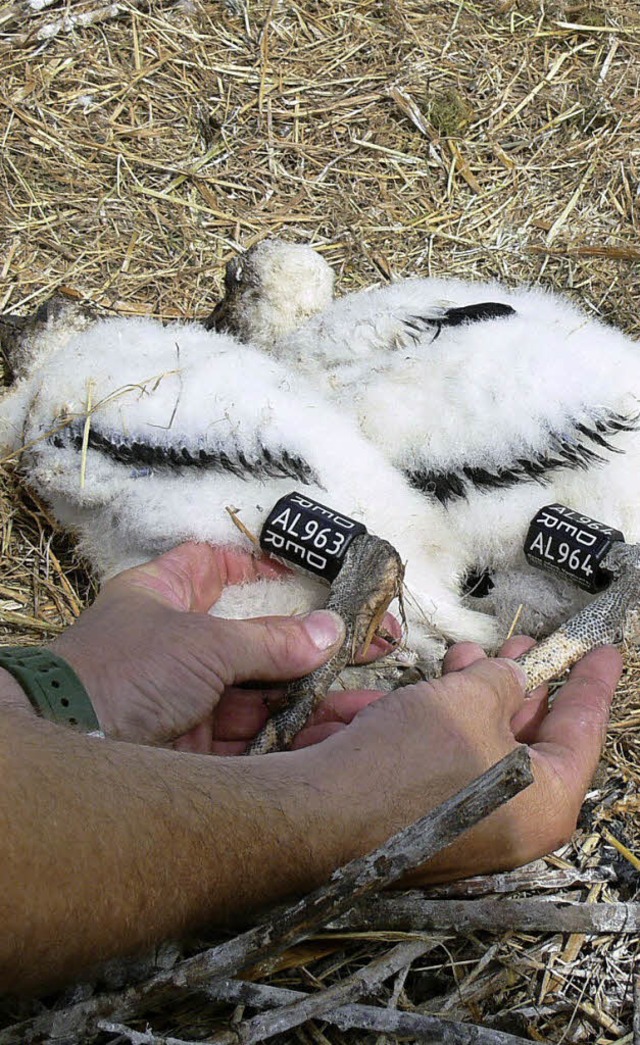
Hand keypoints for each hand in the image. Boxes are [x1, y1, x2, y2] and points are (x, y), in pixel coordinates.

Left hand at [48, 542, 397, 745]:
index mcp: (162, 597)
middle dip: (312, 644)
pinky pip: (256, 738)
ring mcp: (185, 697)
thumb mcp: (202, 643)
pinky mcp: (195, 747)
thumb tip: (330, 632)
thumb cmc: (122, 672)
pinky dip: (296, 736)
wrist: (72, 748)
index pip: (209, 567)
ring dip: (315, 696)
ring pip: (262, 693)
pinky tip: (340, 732)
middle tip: (371, 642)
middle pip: (256, 638)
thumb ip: (270, 641)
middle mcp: (175, 645)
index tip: (306, 571)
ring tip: (372, 697)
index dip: (255, 566)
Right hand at [306, 636, 620, 879]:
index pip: (583, 729)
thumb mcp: (469, 698)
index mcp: (546, 802)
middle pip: (528, 737)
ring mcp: (466, 826)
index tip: (605, 653)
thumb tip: (508, 676)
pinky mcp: (422, 820)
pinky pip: (436, 761)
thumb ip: (502, 679)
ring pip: (477, 743)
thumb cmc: (407, 763)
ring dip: (467, 695)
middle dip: (519, 682)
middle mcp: (512, 824)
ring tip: (462, 656)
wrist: (319, 815)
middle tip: (523, 643)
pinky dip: (426, 723)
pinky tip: (414, 691)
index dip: (593, 682)